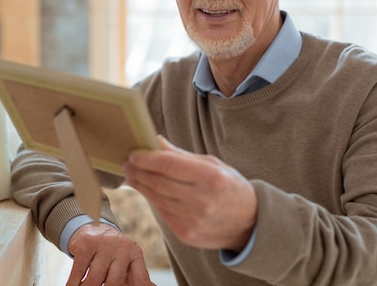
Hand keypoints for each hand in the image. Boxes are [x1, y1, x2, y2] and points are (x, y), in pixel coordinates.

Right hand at [66, 223, 155, 285]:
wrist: (92, 226)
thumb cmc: (111, 251)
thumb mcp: (126, 261)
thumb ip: (136, 277)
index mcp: (135, 253)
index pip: (140, 280)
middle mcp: (123, 246)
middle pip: (114, 283)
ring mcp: (104, 243)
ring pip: (94, 280)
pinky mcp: (86, 243)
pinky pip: (78, 272)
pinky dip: (73, 284)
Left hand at [122, 135, 256, 251]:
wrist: (250, 224)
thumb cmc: (229, 187)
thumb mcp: (213, 165)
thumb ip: (181, 155)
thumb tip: (155, 141)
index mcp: (211, 178)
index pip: (168, 166)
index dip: (146, 159)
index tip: (133, 154)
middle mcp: (201, 200)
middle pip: (158, 183)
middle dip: (138, 171)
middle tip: (126, 163)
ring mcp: (193, 220)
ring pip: (156, 199)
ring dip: (140, 185)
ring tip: (131, 175)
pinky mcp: (186, 234)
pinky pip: (162, 212)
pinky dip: (153, 199)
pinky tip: (147, 190)